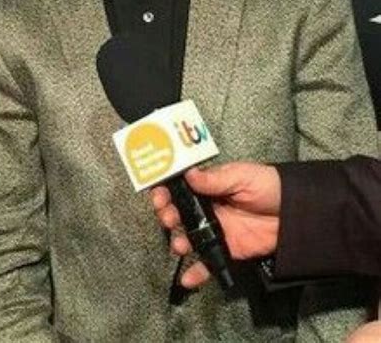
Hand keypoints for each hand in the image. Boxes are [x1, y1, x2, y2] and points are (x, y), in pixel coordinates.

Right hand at [151, 162, 280, 287]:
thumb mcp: (241, 176)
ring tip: (180, 244)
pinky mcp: (227, 249)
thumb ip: (215, 179)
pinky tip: (187, 278)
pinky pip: (207, 262)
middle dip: (168, 215)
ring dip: (179, 241)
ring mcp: (216, 230)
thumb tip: (189, 174)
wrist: (294, 212)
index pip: (181, 188)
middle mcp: (208, 208)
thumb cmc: (267, 185)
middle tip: (168, 216)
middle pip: (179, 213)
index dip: (166, 191)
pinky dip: (196, 272)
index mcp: (209, 186)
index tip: (158, 195)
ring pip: (189, 237)